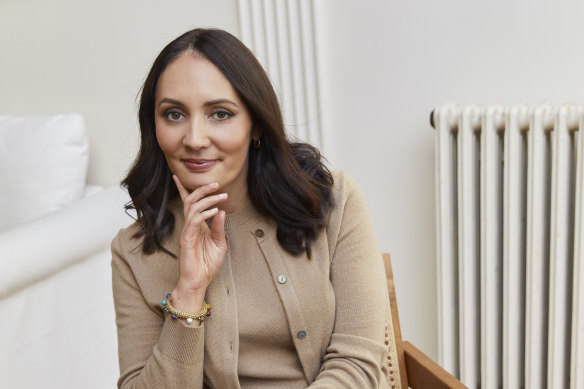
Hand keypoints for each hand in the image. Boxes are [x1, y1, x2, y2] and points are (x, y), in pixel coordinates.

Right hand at [172, 175, 227, 306]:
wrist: (199, 282)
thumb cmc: (207, 264)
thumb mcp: (219, 244)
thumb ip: (219, 227)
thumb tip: (221, 211)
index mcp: (197, 225)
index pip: (190, 204)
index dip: (183, 189)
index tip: (179, 176)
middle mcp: (191, 226)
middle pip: (191, 201)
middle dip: (202, 190)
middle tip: (217, 184)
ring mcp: (187, 232)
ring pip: (192, 208)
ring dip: (208, 199)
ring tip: (221, 195)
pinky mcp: (186, 239)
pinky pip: (194, 221)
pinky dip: (205, 214)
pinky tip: (215, 211)